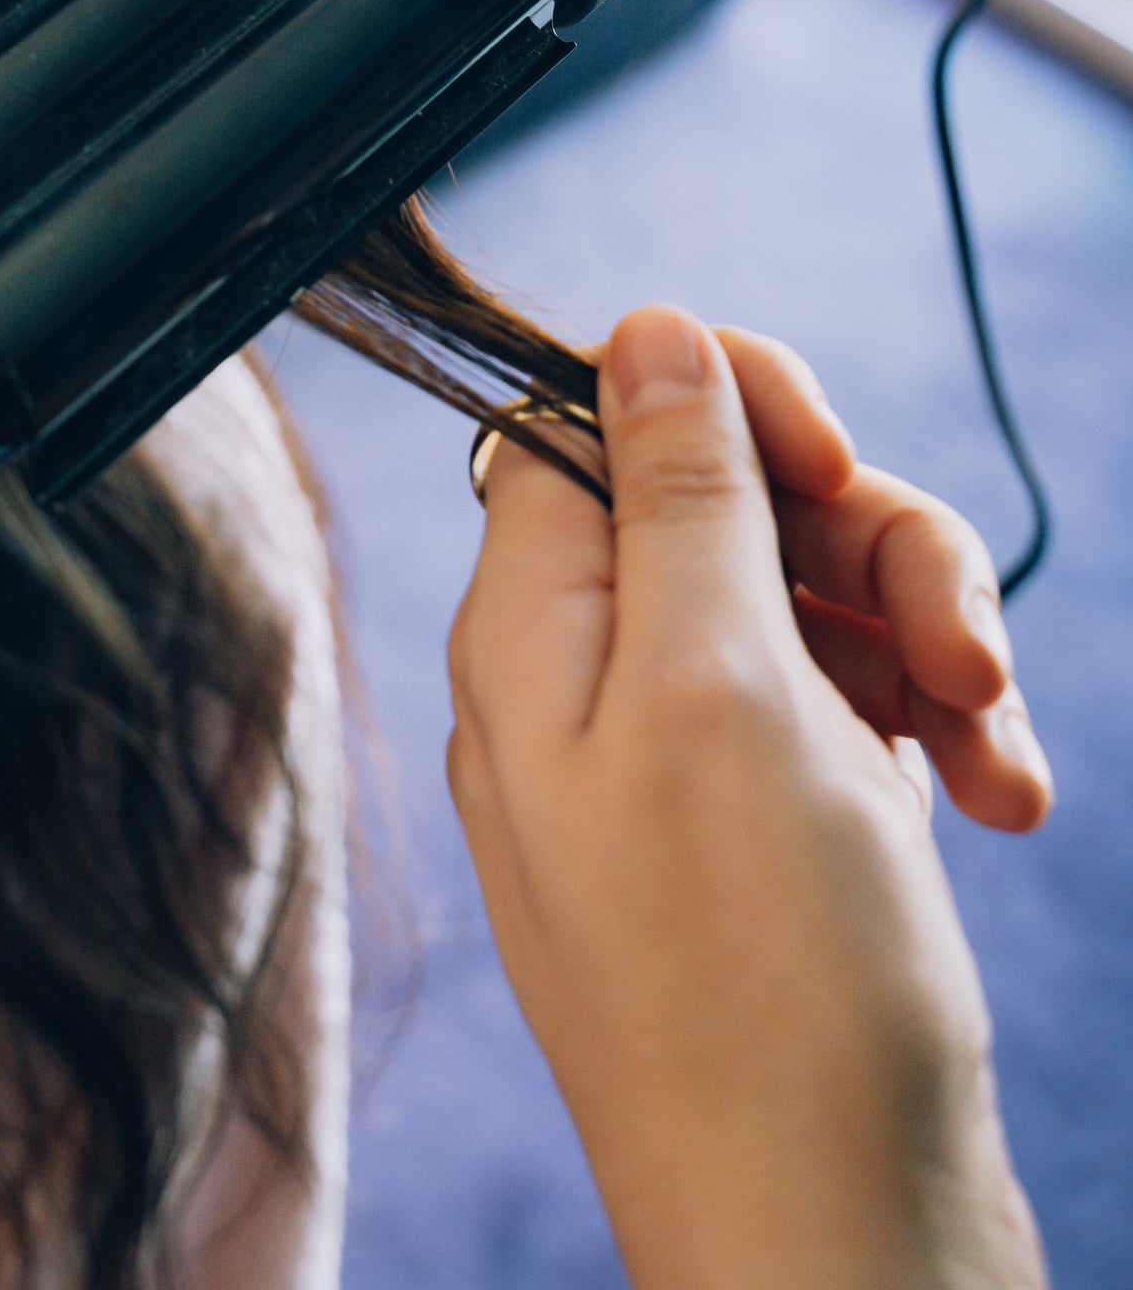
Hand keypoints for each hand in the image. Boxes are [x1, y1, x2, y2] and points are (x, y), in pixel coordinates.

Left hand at [447, 309, 1048, 1289]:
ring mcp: (683, 762)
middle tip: (957, 641)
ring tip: (992, 742)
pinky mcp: (772, 833)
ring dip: (925, 640)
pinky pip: (851, 707)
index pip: (593, 414)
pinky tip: (993, 802)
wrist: (843, 1254)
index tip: (831, 457)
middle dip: (867, 539)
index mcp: (532, 632)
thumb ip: (676, 497)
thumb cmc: (769, 993)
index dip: (723, 400)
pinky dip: (934, 729)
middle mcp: (587, 684)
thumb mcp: (718, 693)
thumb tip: (638, 328)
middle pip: (729, 499)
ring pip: (810, 595)